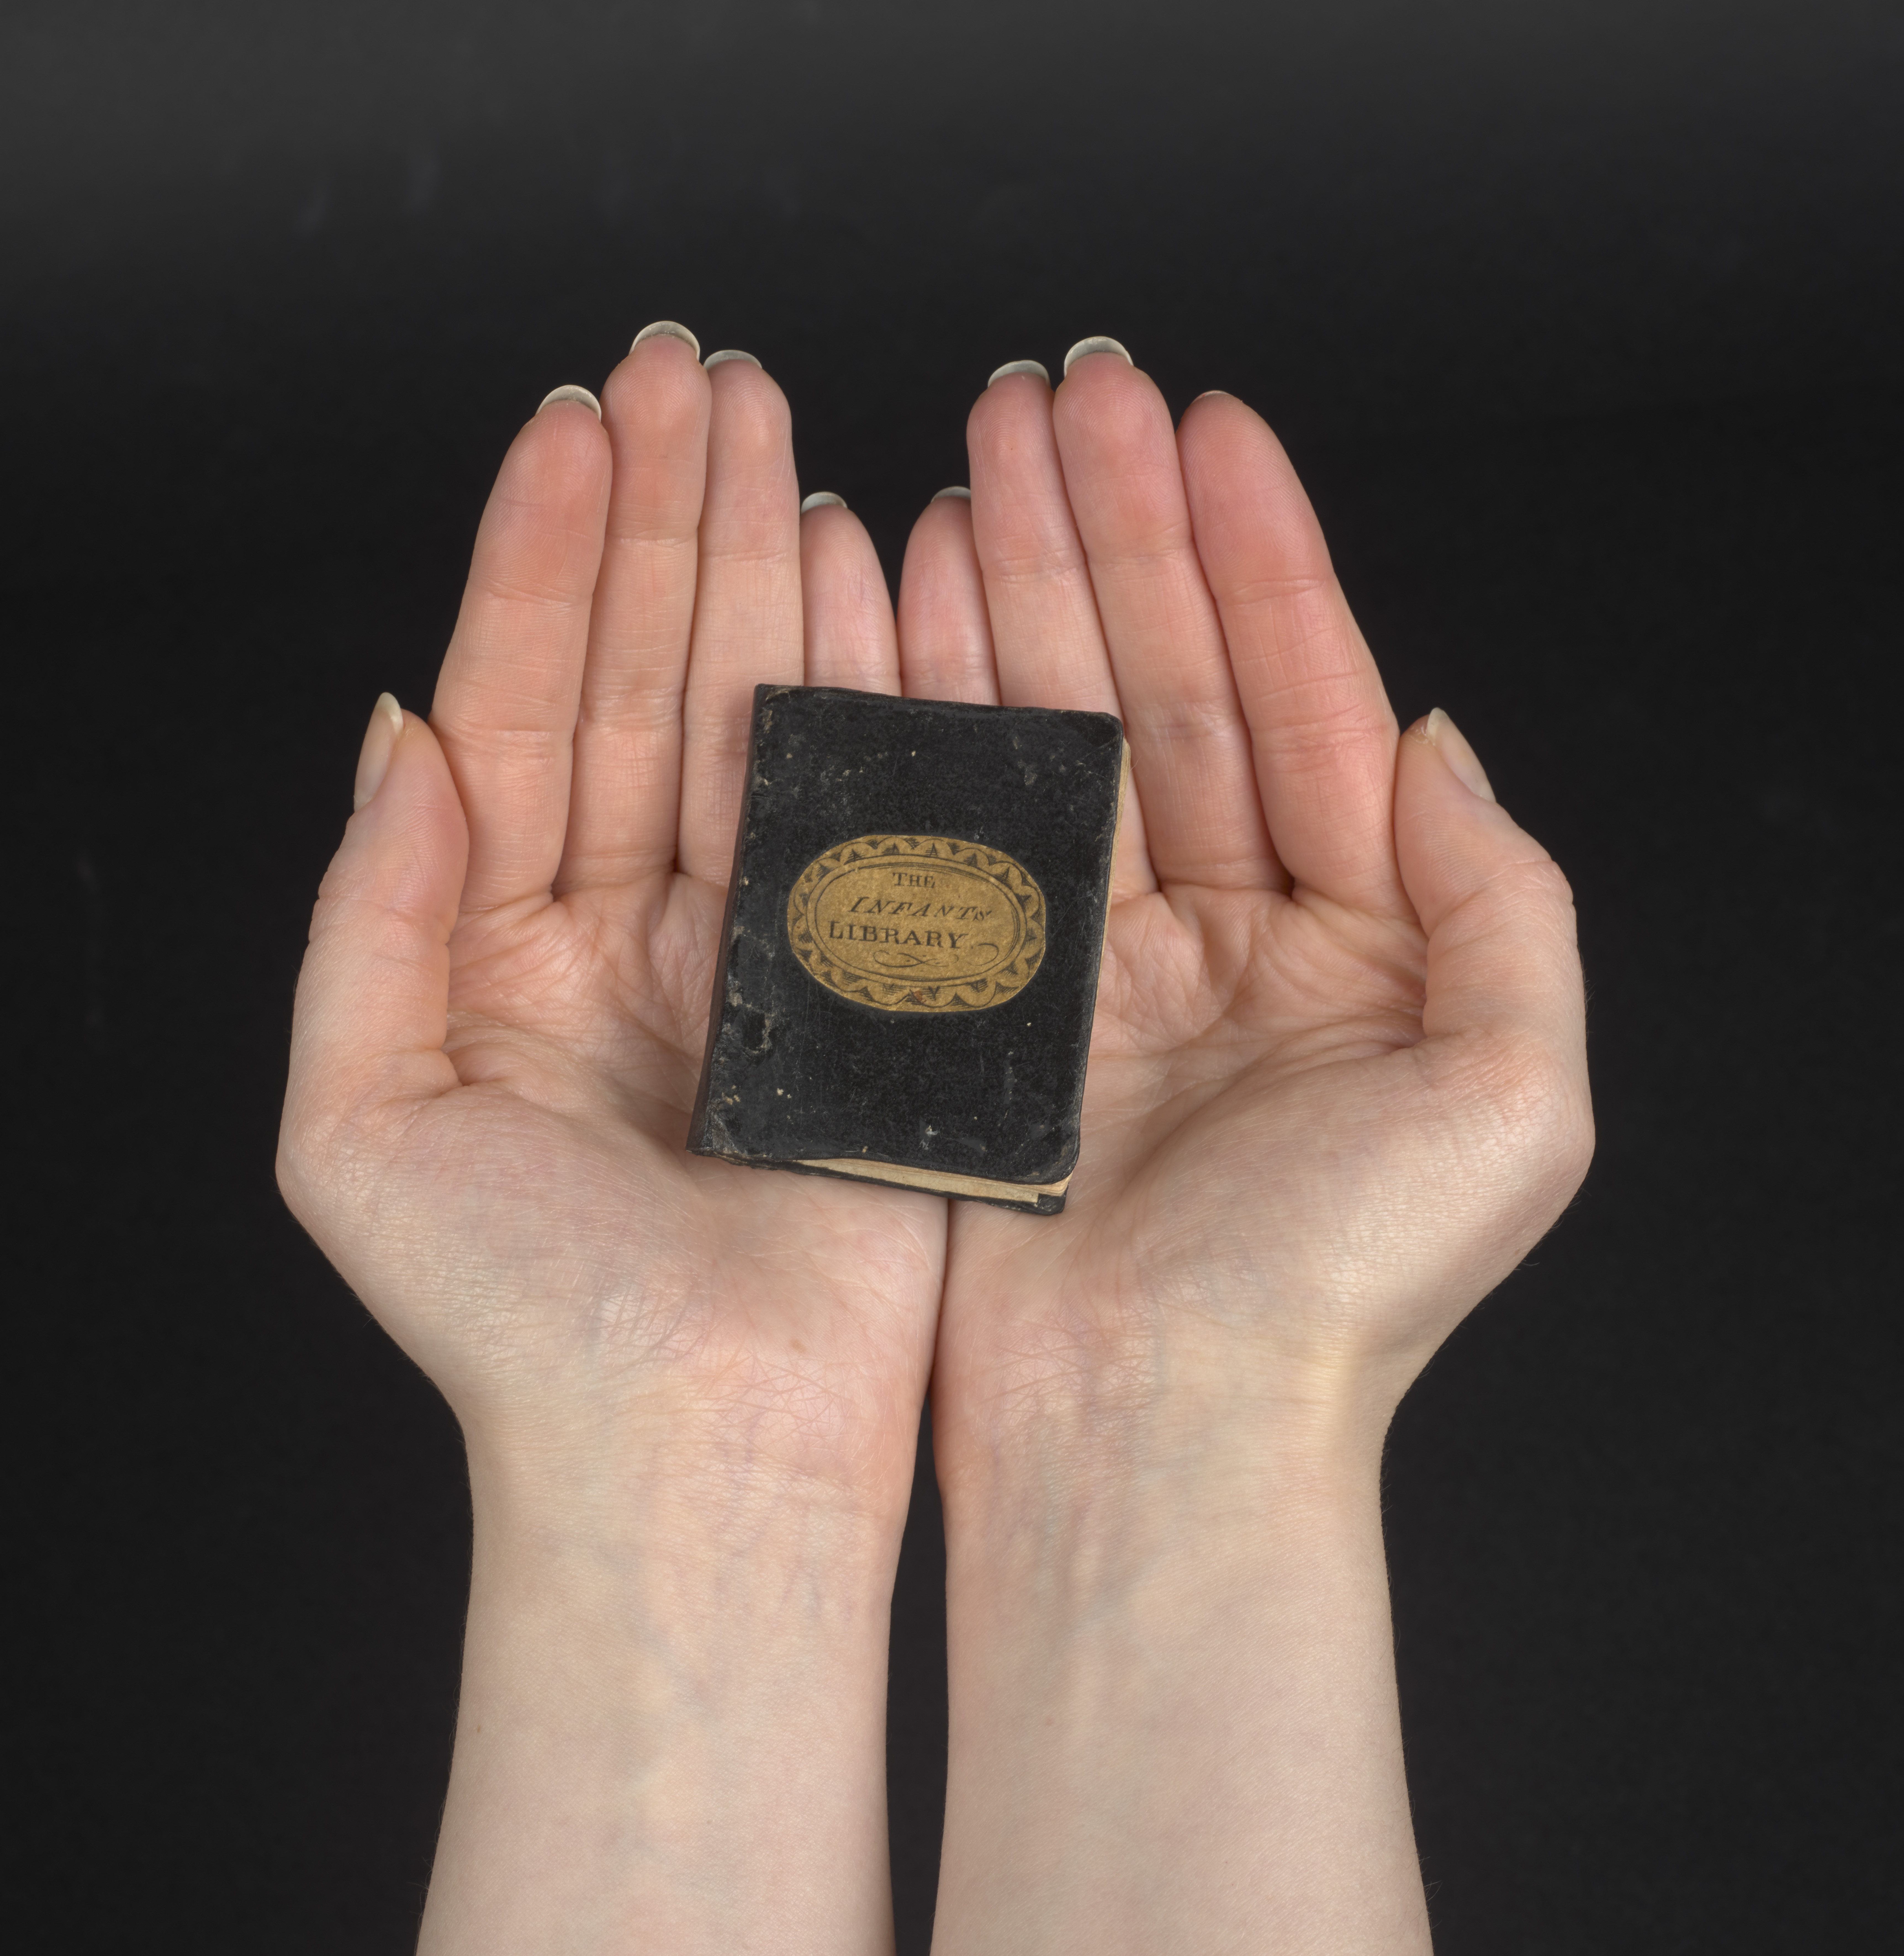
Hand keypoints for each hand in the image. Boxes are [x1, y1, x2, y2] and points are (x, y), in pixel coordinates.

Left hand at [277, 330, 943, 1953]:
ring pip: (755, 710)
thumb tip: (392, 730)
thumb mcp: (362, 1121)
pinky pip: (865, 804)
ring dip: (765, 566)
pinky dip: (867, 684)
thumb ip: (366, 916)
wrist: (690, 1450)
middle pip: (646, 678)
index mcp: (505, 943)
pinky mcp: (870, 977)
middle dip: (668, 520)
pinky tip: (867, 565)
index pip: (521, 703)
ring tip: (770, 429)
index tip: (576, 426)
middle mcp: (631, 920)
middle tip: (691, 373)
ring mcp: (760, 936)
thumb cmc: (520, 1325)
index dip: (544, 559)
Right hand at [893, 347, 1592, 1950]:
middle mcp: (1227, 934)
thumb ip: (1508, 901)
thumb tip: (1441, 740)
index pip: (1304, 698)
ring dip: (1023, 583)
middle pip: (1166, 685)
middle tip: (1065, 389)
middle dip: (1119, 531)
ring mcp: (1097, 957)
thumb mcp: (1512, 1098)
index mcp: (1356, 943)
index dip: (1256, 554)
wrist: (1164, 1439)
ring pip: (1056, 727)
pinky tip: (915, 586)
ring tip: (986, 447)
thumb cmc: (1340, 1298)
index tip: (1203, 424)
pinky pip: (965, 820)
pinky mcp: (987, 997)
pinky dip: (942, 701)